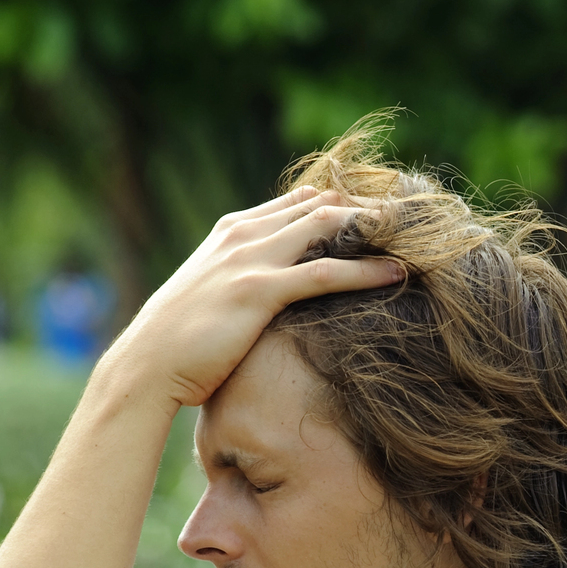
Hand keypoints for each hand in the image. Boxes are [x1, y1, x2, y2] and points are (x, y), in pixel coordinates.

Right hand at [103, 186, 401, 410]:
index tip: (389, 216)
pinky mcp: (258, 291)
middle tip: (418, 221)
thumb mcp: (216, 293)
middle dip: (372, 210)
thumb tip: (287, 284)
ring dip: (377, 231)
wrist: (146, 366)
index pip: (302, 200)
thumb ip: (248, 275)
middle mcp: (244, 234)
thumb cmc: (182, 341)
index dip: (348, 205)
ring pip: (327, 228)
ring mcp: (250, 259)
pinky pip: (325, 273)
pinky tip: (398, 274)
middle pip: (322, 205)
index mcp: (235, 230)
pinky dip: (366, 271)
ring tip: (420, 239)